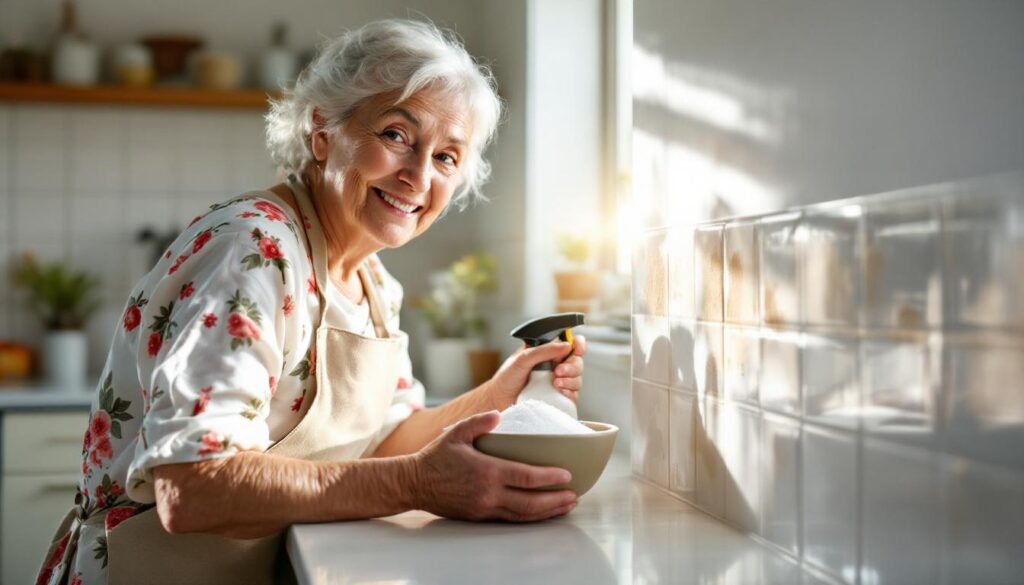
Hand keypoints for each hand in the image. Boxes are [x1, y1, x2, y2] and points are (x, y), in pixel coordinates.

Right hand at [411, 411, 577, 521]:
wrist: (414, 483)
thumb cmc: (436, 456)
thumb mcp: (455, 433)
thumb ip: (479, 422)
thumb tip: (499, 414)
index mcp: (486, 471)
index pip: (526, 476)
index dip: (549, 477)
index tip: (567, 475)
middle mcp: (488, 493)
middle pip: (530, 501)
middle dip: (555, 500)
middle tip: (574, 494)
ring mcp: (485, 507)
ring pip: (523, 515)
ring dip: (547, 512)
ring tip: (565, 506)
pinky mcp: (480, 516)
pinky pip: (511, 519)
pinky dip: (530, 517)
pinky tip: (541, 513)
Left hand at [482, 335, 586, 409]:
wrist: (497, 400)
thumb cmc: (506, 377)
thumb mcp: (522, 359)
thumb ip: (543, 350)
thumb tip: (566, 345)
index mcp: (547, 352)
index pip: (570, 343)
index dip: (578, 344)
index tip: (576, 348)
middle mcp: (555, 366)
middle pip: (577, 362)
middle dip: (573, 365)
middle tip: (558, 371)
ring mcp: (558, 383)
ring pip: (577, 379)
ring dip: (571, 380)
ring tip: (555, 383)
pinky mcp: (558, 398)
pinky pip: (573, 395)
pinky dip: (570, 393)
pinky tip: (559, 392)